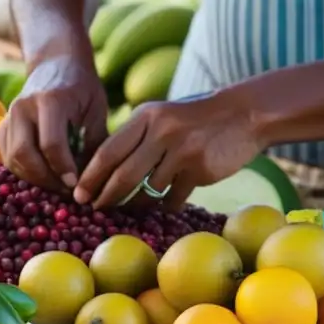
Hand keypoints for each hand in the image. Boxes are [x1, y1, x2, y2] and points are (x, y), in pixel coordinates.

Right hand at [0, 54, 109, 190]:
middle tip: (65, 190)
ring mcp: (8, 116)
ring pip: (13, 159)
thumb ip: (93, 143)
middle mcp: (23, 107)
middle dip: (45, 179)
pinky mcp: (2, 127)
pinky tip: (43, 175)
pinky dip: (24, 172)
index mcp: (50, 99)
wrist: (56, 64)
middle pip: (24, 154)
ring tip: (56, 185)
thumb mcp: (96, 110)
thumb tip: (90, 182)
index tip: (76, 185)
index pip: (51, 144)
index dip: (63, 170)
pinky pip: (8, 157)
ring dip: (34, 179)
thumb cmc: (82, 89)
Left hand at [74, 92, 263, 208]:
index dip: (90, 177)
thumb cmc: (193, 120)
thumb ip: (135, 138)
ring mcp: (182, 150)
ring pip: (147, 190)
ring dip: (135, 204)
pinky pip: (172, 198)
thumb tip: (101, 173)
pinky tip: (165, 202)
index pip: (108, 151)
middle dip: (105, 197)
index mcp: (146, 117)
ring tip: (129, 207)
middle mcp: (161, 131)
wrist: (244, 114)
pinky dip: (165, 204)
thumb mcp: (161, 118)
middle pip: (123, 175)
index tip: (79, 195)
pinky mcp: (199, 169)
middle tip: (96, 209)